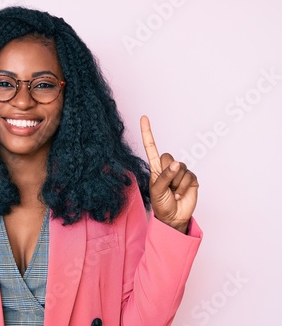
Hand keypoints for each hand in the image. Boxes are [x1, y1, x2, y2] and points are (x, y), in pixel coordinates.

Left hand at [140, 116, 198, 232]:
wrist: (173, 217)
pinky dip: (184, 188)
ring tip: (173, 192)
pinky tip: (180, 195)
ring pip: (179, 168)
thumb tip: (176, 164)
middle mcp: (168, 167)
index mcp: (155, 168)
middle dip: (167, 173)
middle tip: (167, 187)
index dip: (147, 132)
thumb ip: (164, 176)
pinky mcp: (191, 178)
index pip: (151, 147)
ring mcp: (180, 172)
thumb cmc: (161, 204)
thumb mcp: (157, 190)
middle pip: (168, 157)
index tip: (144, 117)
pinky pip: (188, 176)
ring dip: (176, 183)